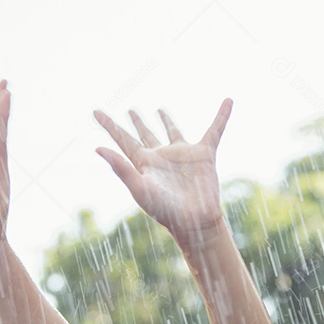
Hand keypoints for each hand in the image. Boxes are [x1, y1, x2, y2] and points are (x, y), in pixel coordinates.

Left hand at [94, 100, 231, 244]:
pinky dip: (222, 117)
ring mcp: (183, 155)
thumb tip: (97, 148)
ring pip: (172, 131)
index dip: (109, 125)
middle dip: (137, 122)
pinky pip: (215, 131)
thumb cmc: (166, 211)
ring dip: (166, 120)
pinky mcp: (204, 155)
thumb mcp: (140, 189)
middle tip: (131, 110)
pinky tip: (228, 101)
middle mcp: (162, 156)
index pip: (123, 139)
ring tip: (159, 109)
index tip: (95, 112)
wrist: (195, 221)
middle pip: (145, 134)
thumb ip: (120, 168)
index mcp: (144, 162)